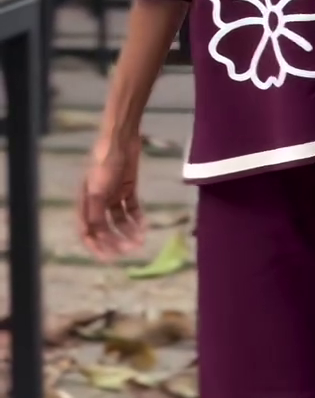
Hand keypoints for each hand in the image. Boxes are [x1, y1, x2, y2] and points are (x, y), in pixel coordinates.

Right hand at [79, 132, 145, 259]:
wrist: (121, 139)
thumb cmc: (104, 163)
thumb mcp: (97, 190)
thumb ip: (96, 213)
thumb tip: (96, 235)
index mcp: (85, 202)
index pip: (87, 231)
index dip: (96, 246)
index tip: (110, 258)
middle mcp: (98, 201)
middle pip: (105, 229)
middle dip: (116, 241)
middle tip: (131, 250)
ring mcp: (113, 195)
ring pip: (120, 221)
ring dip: (129, 232)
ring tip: (141, 240)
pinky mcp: (128, 188)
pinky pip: (133, 209)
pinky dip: (138, 218)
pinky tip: (145, 226)